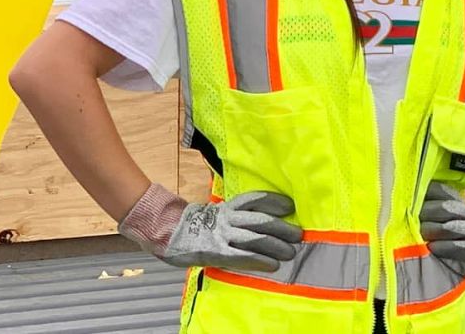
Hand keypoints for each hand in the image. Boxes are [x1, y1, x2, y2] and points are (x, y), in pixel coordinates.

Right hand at [118, 183, 302, 272]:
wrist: (166, 233)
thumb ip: (234, 216)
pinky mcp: (216, 251)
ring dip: (276, 245)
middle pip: (261, 219)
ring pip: (255, 237)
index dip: (274, 201)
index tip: (290, 206)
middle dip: (282, 227)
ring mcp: (222, 234)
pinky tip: (272, 265)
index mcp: (227, 206)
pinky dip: (260, 260)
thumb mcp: (216, 214)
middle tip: (298, 235)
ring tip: (291, 252)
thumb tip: (263, 218)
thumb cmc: (195, 226)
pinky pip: (242, 256)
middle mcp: (227, 217)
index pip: (255, 199)